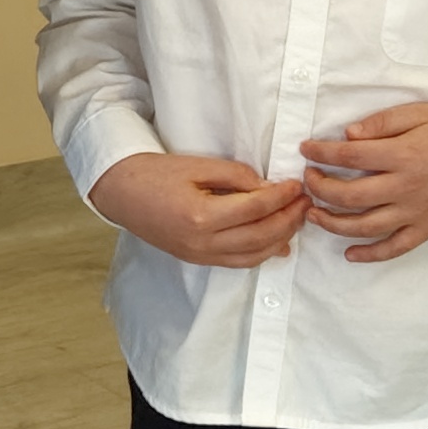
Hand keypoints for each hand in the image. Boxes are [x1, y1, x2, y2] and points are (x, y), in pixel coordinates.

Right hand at [88, 151, 313, 269]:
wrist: (121, 193)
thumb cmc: (156, 173)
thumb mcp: (196, 165)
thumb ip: (235, 176)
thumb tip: (267, 188)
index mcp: (201, 215)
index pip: (255, 208)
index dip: (281, 196)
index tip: (297, 185)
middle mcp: (202, 242)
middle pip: (260, 236)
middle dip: (289, 219)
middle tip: (306, 202)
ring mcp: (199, 255)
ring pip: (253, 256)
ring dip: (281, 239)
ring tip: (296, 220)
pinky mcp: (197, 259)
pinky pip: (238, 263)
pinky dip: (262, 255)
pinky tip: (278, 244)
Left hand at [293, 101, 427, 263]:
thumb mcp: (419, 113)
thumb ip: (382, 124)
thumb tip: (348, 136)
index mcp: (403, 155)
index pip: (349, 158)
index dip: (321, 153)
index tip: (306, 149)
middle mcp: (406, 188)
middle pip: (349, 196)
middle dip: (319, 189)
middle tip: (307, 180)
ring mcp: (416, 212)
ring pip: (365, 227)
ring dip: (333, 224)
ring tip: (315, 214)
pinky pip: (395, 248)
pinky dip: (370, 255)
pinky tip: (350, 253)